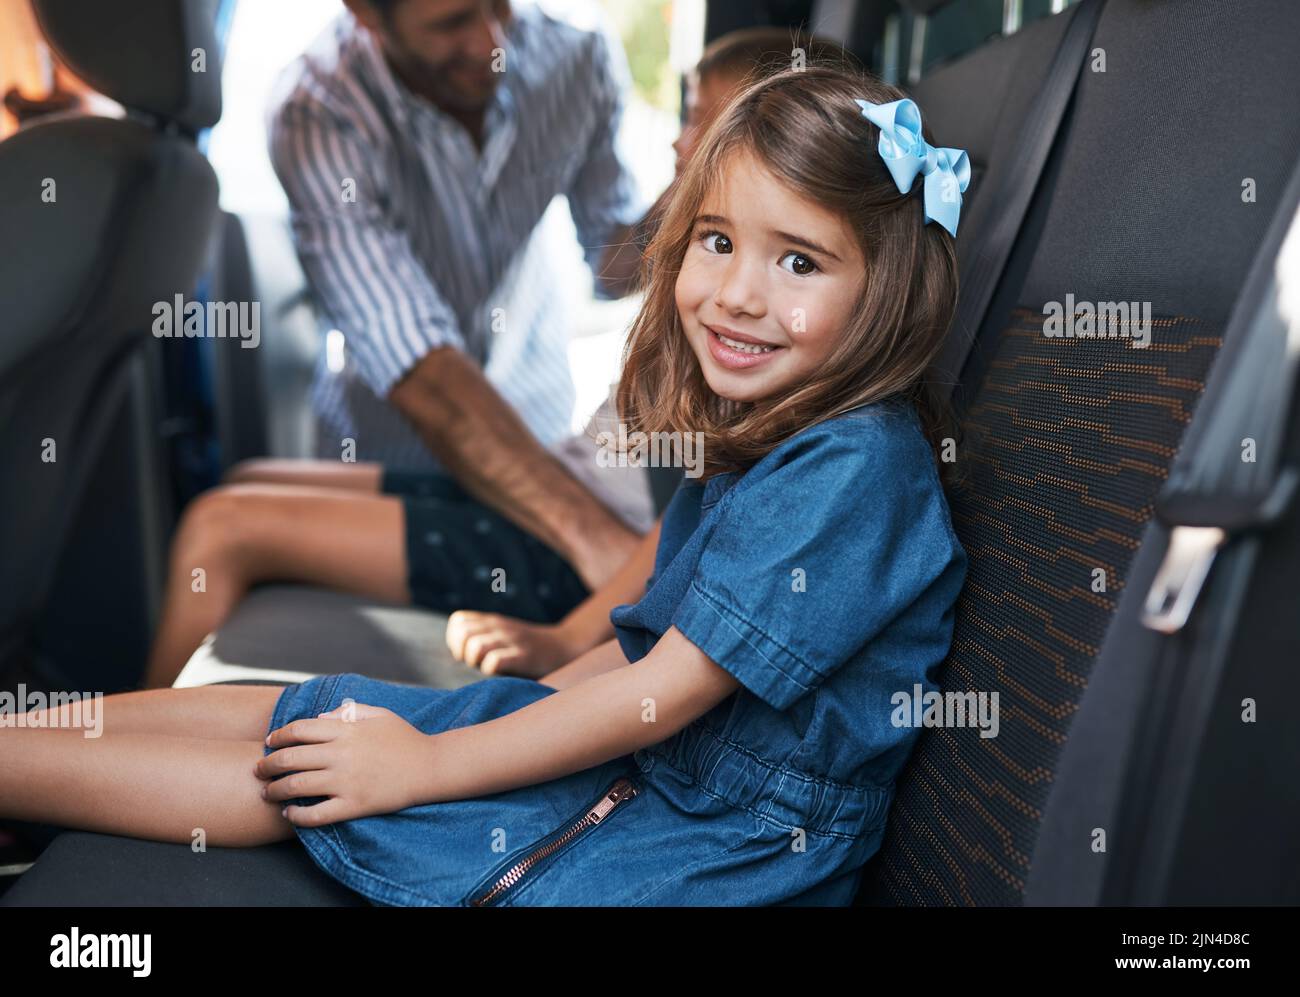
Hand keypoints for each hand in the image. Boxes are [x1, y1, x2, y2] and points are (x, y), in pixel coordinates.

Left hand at [257, 702, 435, 826]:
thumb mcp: (379, 714)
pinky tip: (290, 813)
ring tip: (267, 792)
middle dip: (267, 764)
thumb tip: (319, 716)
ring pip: (296, 786)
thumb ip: (348, 711)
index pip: (299, 730)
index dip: (278, 736)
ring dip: (275, 790)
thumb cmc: (405, 738)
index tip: (269, 742)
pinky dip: (297, 815)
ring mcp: (346, 782)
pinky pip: (316, 814)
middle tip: (258, 770)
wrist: (430, 767)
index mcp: (346, 730)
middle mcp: (341, 755)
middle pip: (290, 758)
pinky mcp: (354, 806)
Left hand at [445, 611, 579, 677]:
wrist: (565, 647)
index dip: (456, 639)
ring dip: (475, 660)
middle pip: (463, 632)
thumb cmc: (528, 648)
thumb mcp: (503, 634)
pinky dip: (491, 669)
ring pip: (475, 645)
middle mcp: (500, 627)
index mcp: (493, 620)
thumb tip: (457, 652)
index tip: (467, 652)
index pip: (458, 620)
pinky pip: (494, 661)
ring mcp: (512, 640)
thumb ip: (481, 636)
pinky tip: (500, 672)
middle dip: (462, 651)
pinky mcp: (523, 656)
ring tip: (487, 666)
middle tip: (476, 662)